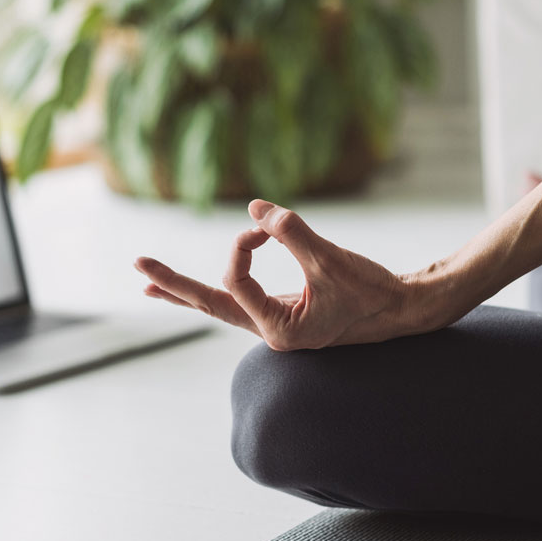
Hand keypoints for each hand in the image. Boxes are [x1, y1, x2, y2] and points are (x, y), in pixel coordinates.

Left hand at [135, 200, 433, 350]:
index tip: (268, 226)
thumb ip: (292, 232)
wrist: (403, 311)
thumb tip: (255, 208)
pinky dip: (211, 292)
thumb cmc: (373, 290)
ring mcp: (274, 325)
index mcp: (280, 330)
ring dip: (185, 292)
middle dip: (174, 284)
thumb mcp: (332, 259)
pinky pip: (237, 302)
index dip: (244, 245)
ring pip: (220, 306)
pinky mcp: (282, 314)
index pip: (237, 281)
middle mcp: (271, 333)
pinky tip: (189, 292)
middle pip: (211, 305)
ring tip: (149, 284)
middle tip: (138, 264)